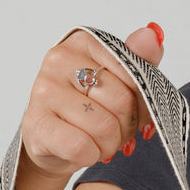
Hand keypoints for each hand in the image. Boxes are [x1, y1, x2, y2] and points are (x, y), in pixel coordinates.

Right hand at [20, 22, 164, 185]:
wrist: (52, 143)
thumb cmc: (89, 110)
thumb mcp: (120, 84)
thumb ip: (139, 61)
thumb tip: (152, 34)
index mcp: (84, 43)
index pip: (134, 73)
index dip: (142, 102)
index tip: (133, 111)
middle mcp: (59, 59)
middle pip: (121, 102)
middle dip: (125, 126)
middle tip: (112, 130)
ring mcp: (44, 90)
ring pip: (104, 128)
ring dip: (109, 144)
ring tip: (97, 140)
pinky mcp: (36, 123)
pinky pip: (81, 147)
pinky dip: (90, 156)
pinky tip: (83, 151)